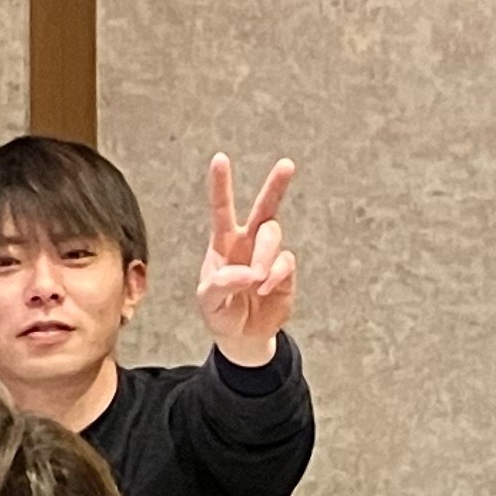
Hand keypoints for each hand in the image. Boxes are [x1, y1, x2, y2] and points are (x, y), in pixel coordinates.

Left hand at [196, 153, 298, 367]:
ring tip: (255, 279)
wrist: (242, 337)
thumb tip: (249, 272)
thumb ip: (221, 284)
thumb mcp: (208, 302)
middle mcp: (248, 242)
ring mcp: (269, 255)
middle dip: (276, 185)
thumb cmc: (220, 313)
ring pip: (273, 234)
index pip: (222, 208)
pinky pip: (284, 263)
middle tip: (287, 164)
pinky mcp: (285, 272)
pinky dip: (274, 276)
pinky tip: (264, 289)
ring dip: (264, 254)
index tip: (220, 158)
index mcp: (223, 242)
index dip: (221, 184)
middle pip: (266, 207)